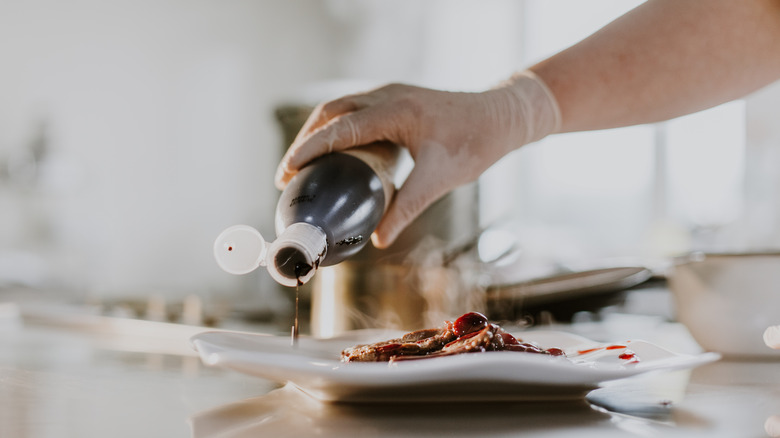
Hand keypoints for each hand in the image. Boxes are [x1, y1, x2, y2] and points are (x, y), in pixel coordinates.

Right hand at [275, 71, 560, 247]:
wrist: (501, 117)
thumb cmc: (475, 143)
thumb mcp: (439, 179)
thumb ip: (406, 208)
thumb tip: (378, 239)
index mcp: (394, 111)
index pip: (338, 130)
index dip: (308, 151)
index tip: (285, 173)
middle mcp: (387, 95)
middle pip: (330, 113)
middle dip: (305, 141)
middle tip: (288, 174)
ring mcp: (391, 93)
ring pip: (341, 107)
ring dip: (319, 132)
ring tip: (304, 164)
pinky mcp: (396, 98)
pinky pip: (356, 108)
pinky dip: (337, 128)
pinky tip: (337, 151)